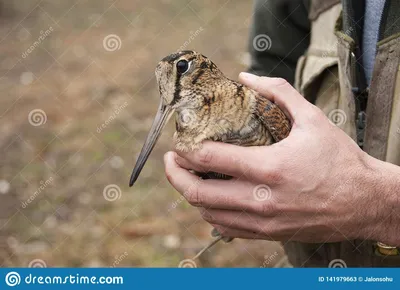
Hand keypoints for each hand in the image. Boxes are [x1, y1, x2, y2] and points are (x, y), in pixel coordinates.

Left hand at [163, 73, 388, 242]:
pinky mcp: (267, 233)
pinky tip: (211, 200)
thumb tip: (247, 76)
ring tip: (188, 177)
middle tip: (172, 160)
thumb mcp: (312, 118)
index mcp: (269, 168)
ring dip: (190, 194)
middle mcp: (260, 199)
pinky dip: (211, 212)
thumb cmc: (340, 160)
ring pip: (207, 213)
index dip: (185, 150)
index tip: (179, 141)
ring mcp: (262, 221)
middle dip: (175, 175)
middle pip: (198, 193)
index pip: (209, 159)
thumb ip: (278, 92)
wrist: (364, 202)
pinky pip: (226, 228)